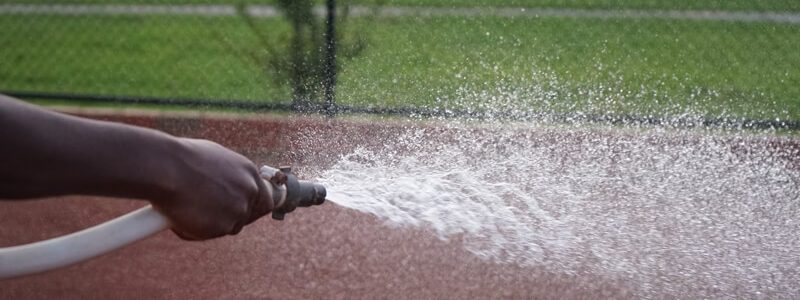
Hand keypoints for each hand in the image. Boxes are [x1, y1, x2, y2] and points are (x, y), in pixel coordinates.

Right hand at [151, 138, 273, 239]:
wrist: (165, 168)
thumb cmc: (181, 159)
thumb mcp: (213, 159)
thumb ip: (227, 176)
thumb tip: (224, 186)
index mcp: (248, 172)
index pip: (265, 198)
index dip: (252, 207)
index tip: (240, 211)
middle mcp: (249, 191)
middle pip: (249, 215)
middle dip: (231, 218)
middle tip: (210, 215)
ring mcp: (237, 210)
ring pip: (229, 227)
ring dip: (212, 223)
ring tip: (187, 207)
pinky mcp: (222, 226)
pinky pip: (210, 234)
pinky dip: (196, 229)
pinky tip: (181, 214)